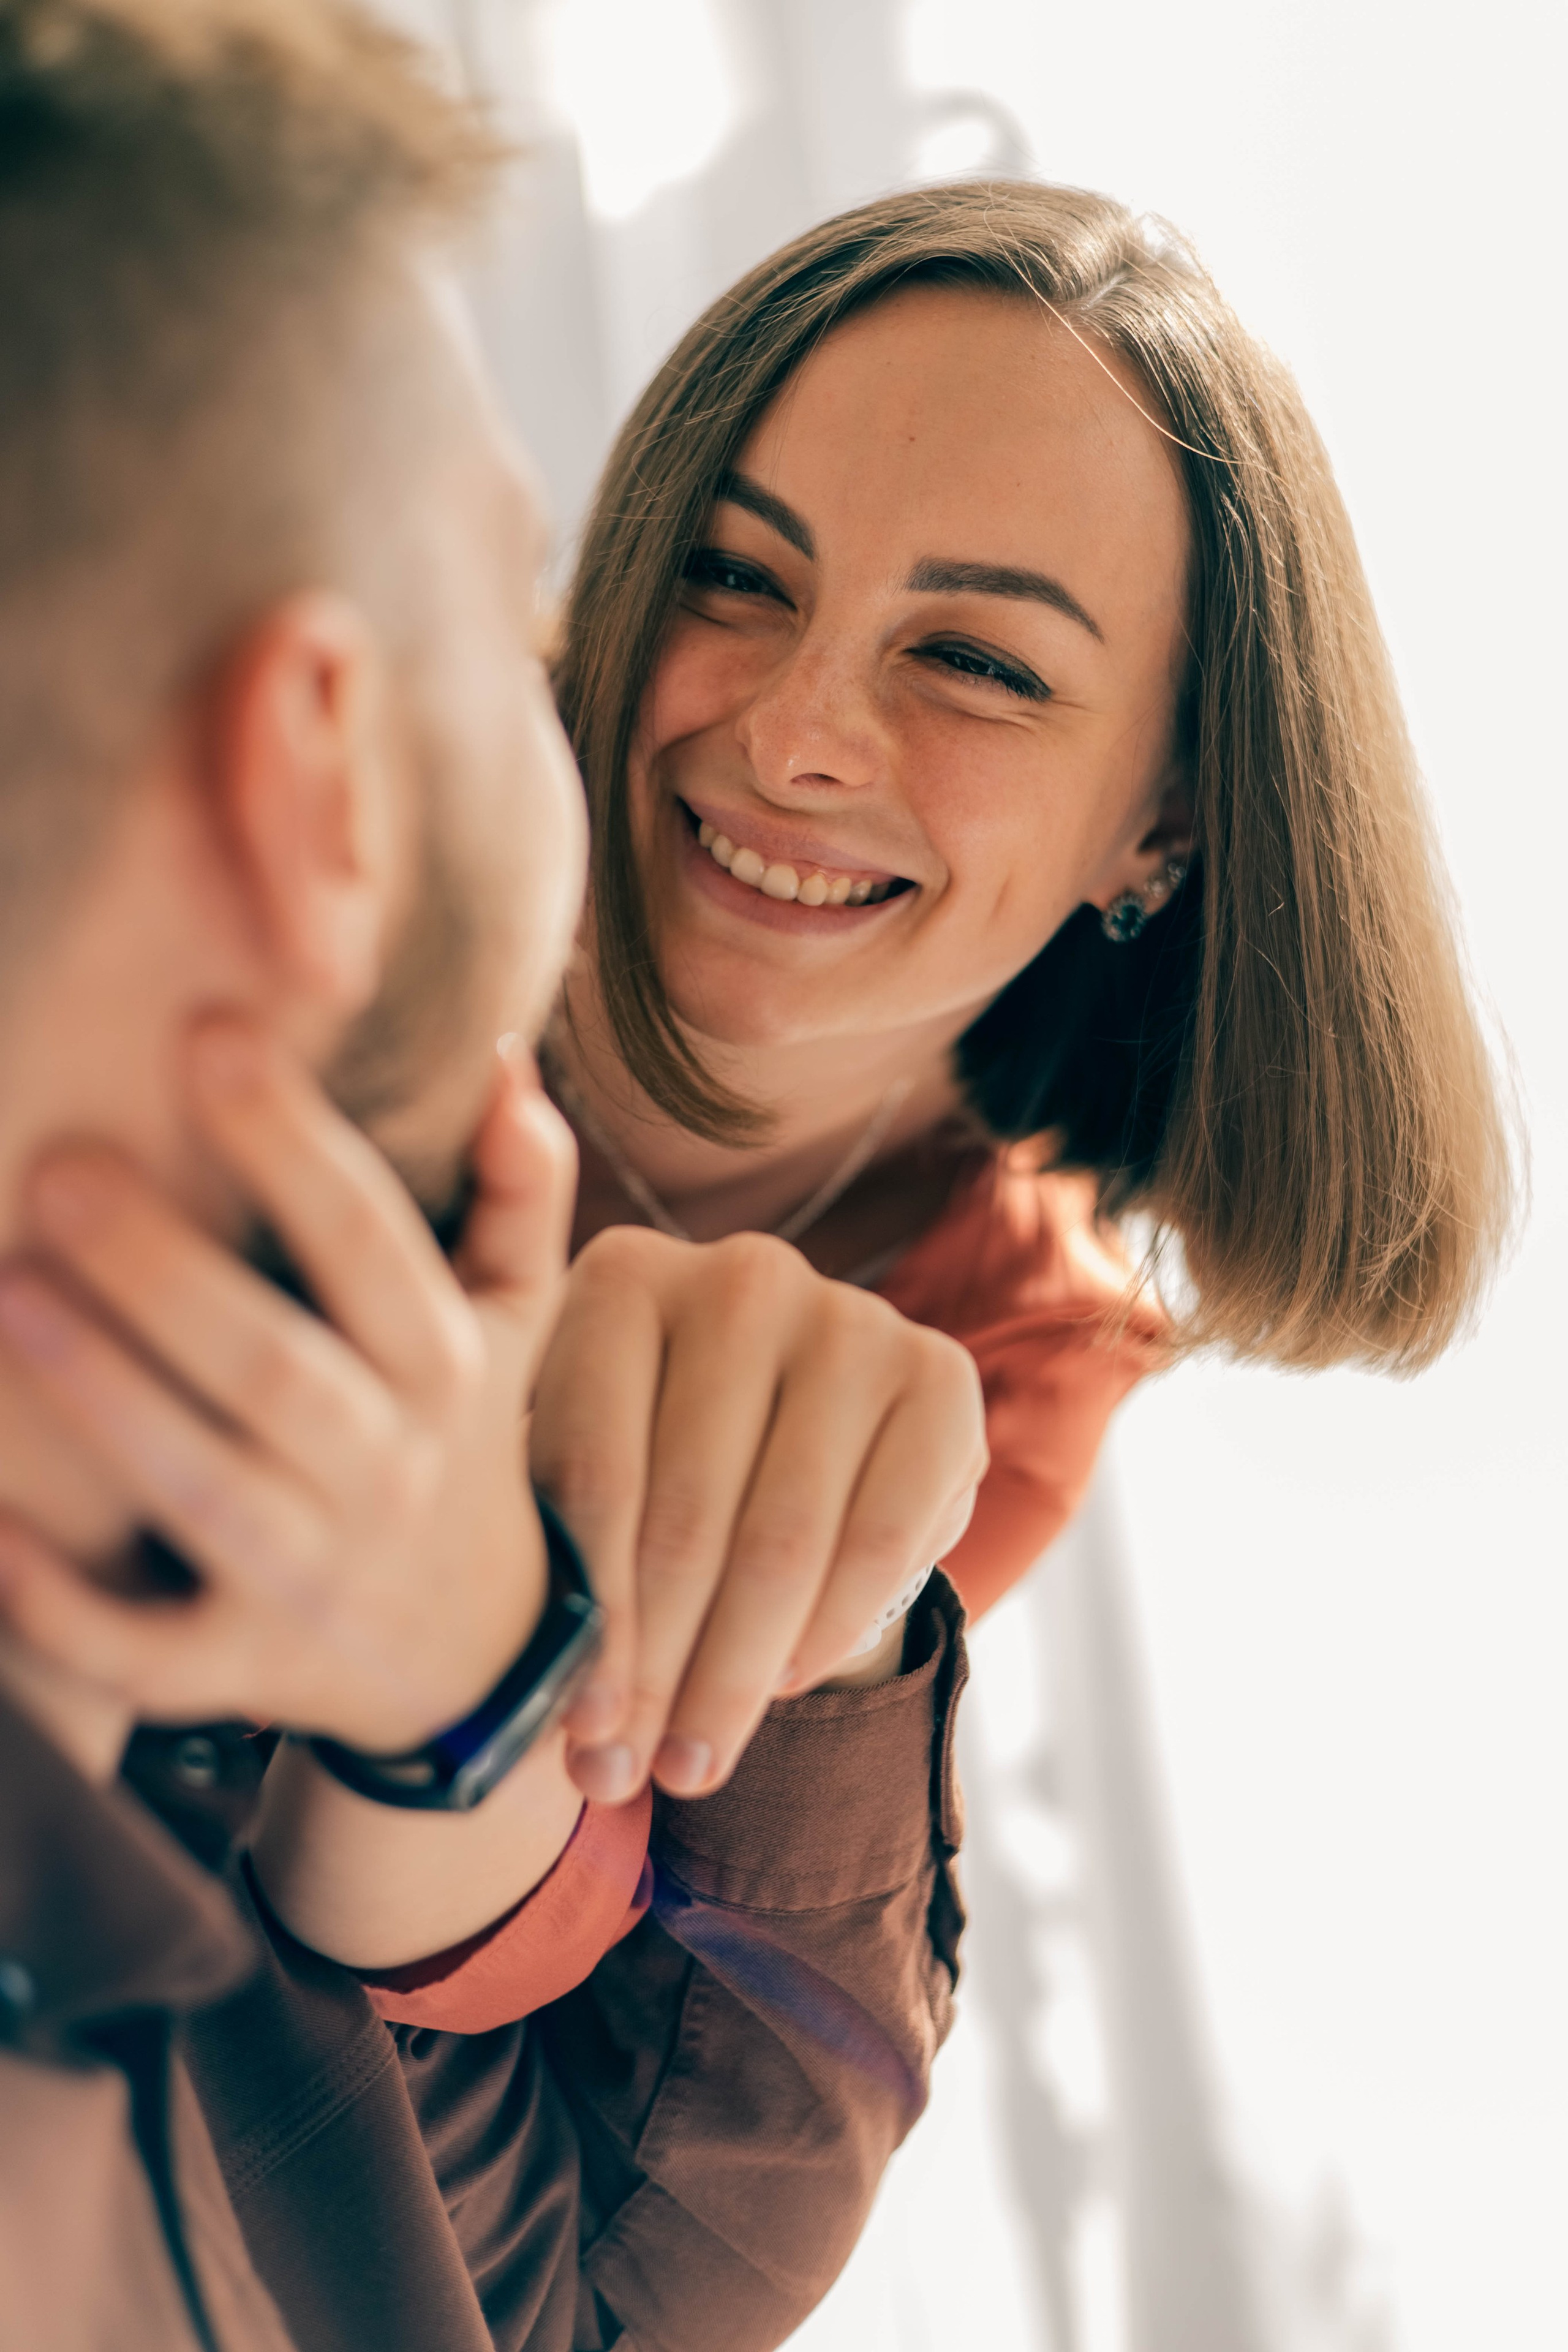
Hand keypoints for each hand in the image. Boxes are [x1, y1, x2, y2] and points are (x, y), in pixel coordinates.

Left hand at [0, 1018, 576, 1754]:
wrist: (464, 1647)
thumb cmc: (460, 1436)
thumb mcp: (512, 1314)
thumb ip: (519, 1190)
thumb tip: (505, 1065)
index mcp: (445, 1369)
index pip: (373, 1245)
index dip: (294, 1146)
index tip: (210, 1034)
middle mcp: (387, 1472)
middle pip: (279, 1372)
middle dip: (169, 1275)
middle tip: (61, 1171)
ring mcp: (311, 1578)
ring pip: (209, 1493)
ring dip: (109, 1400)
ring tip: (7, 1296)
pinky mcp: (239, 1667)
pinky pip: (143, 1652)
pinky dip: (61, 1603)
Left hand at [531, 1225, 985, 1802]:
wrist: (786, 1414)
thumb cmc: (650, 1458)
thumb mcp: (583, 1477)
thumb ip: (559, 1565)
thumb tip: (565, 1742)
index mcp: (622, 1277)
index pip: (594, 1471)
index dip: (590, 1622)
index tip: (576, 1735)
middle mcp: (739, 1275)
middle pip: (688, 1513)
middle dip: (657, 1668)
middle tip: (627, 1778)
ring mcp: (850, 1315)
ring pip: (783, 1537)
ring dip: (735, 1674)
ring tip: (694, 1763)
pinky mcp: (940, 1372)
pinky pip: (883, 1536)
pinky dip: (830, 1628)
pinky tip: (782, 1688)